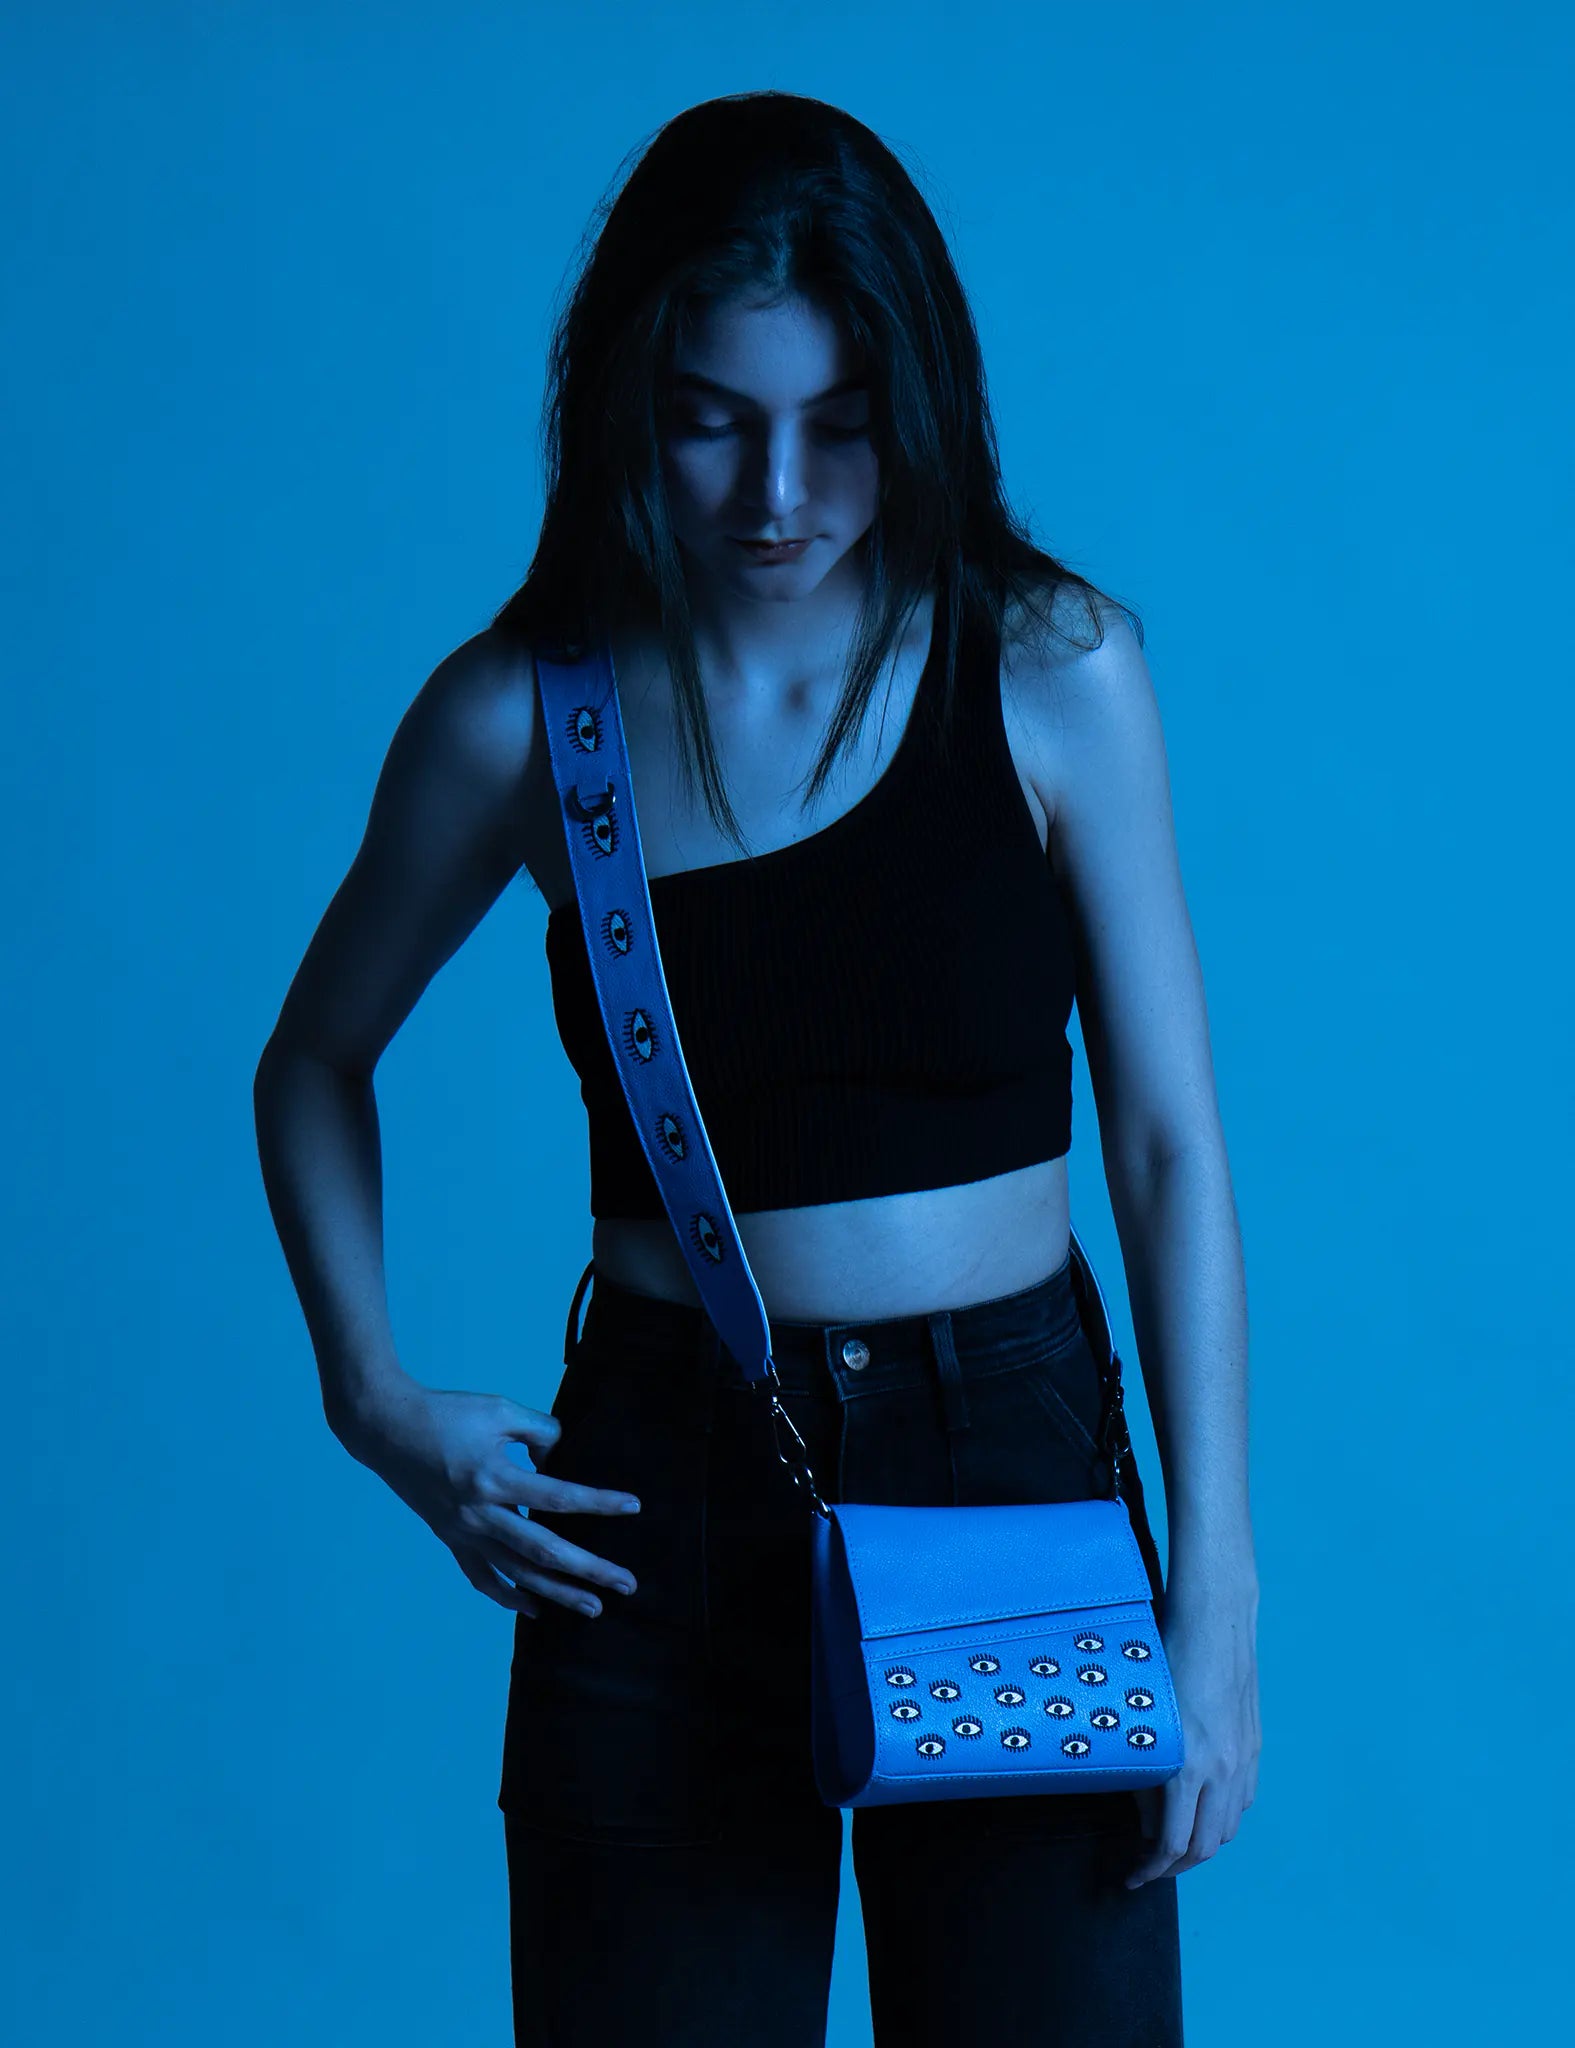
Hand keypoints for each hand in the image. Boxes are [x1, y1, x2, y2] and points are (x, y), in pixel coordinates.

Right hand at [335, 1379, 640, 1616]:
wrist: (386, 1428)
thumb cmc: (445, 1413)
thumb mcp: (499, 1409)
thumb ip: (540, 1431)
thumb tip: (561, 1459)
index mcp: (494, 1478)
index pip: (559, 1497)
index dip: (599, 1503)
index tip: (633, 1507)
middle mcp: (480, 1513)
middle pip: (545, 1551)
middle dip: (590, 1570)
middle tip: (626, 1584)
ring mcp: (463, 1531)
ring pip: (516, 1574)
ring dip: (557, 1593)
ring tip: (592, 1607)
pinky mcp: (450, 1537)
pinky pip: (481, 1576)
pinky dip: (507, 1596)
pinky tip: (534, 1607)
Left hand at [1125, 1587, 1260, 1888]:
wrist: (1215, 1616)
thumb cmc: (1166, 1655)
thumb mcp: (1144, 1717)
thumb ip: (1145, 1773)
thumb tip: (1147, 1819)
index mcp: (1189, 1763)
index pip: (1175, 1842)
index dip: (1151, 1868)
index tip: (1133, 1877)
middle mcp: (1222, 1767)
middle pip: (1206, 1846)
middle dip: (1176, 1866)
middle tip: (1150, 1868)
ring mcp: (1243, 1756)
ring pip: (1229, 1826)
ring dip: (1202, 1844)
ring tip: (1174, 1844)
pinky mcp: (1252, 1743)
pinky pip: (1243, 1798)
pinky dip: (1222, 1816)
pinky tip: (1203, 1808)